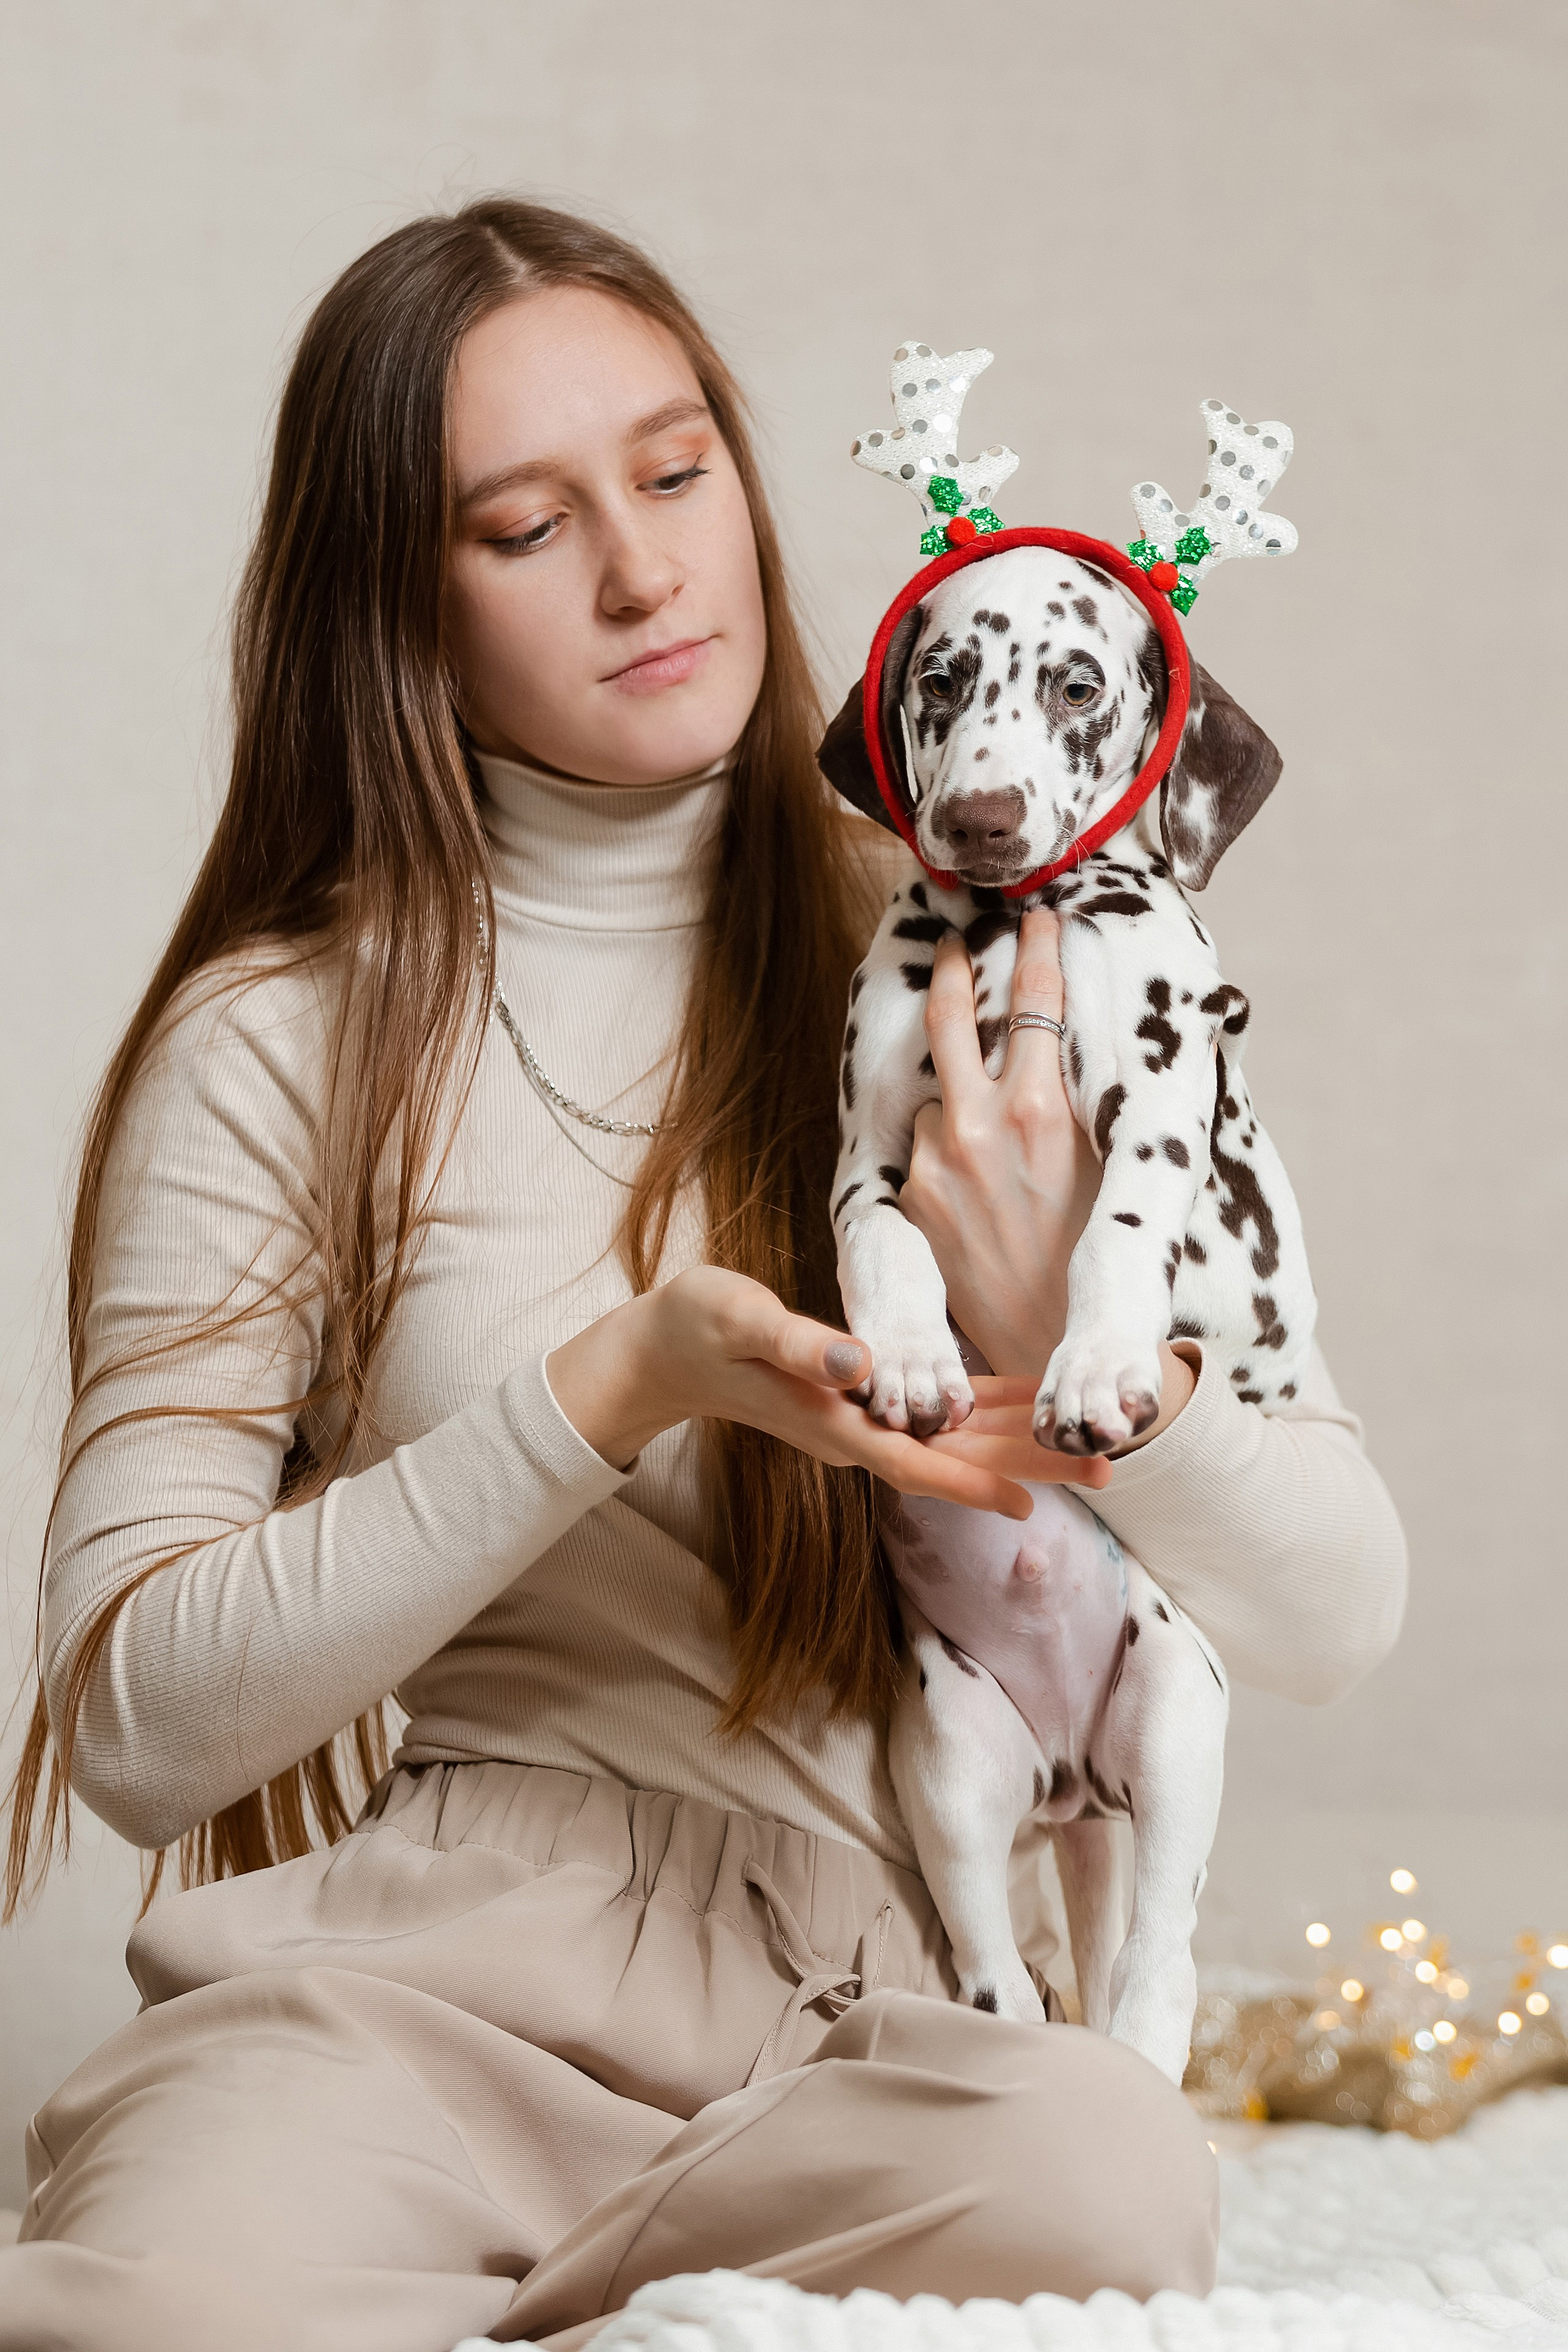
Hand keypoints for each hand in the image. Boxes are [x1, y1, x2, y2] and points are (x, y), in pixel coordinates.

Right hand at [546, 1265, 1107, 1522]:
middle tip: (1108, 1468)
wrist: (666, 1350)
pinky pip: (936, 1411)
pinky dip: (982, 1410)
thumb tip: (858, 1363)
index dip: (975, 1478)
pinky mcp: (862, 1396)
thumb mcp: (740, 1320)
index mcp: (832, 1422)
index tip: (1036, 1498)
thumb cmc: (697, 1327)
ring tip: (1090, 1449)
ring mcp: (861, 1419)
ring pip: (954, 1439)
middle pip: (954, 1459)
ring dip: (1019, 1443)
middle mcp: (856, 1432)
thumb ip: (797, 1344)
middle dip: (1029, 1465)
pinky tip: (1024, 1405)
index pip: (916, 1461)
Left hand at [899, 911, 1193, 1452]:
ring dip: (956, 1096)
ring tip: (987, 1133)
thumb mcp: (1120, 1165)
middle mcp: (982, 1124)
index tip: (1035, 914)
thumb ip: (1108, 1102)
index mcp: (1044, 1110)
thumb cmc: (1100, 1255)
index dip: (1035, 948)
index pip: (1035, 1001)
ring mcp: (938, 1158)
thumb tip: (1161, 1049)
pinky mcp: (912, 1194)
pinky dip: (944, 1149)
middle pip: (953, 1015)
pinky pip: (924, 1146)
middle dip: (955, 967)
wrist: (1053, 1342)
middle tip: (956, 939)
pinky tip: (974, 1185)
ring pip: (938, 1092)